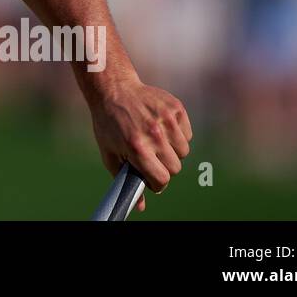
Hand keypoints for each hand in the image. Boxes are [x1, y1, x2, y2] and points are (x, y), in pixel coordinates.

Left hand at [88, 79, 191, 212]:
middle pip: (175, 168)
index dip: (157, 183)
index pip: (162, 179)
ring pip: (184, 152)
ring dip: (172, 151)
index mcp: (137, 147)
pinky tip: (162, 127)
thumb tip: (140, 207)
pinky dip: (178, 135)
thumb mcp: (110, 153)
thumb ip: (124, 179)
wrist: (114, 89)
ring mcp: (167, 119)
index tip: (152, 178)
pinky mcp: (176, 108)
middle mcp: (154, 134)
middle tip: (152, 157)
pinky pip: (187, 134)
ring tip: (156, 140)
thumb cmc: (109, 124)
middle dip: (164, 166)